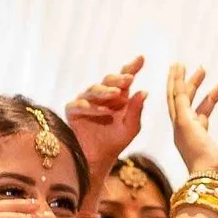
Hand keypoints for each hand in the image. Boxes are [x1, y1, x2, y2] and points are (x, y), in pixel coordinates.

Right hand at [65, 57, 147, 174]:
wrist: (99, 158)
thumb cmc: (116, 141)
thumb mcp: (131, 127)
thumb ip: (136, 110)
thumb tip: (144, 91)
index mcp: (118, 95)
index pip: (124, 77)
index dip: (131, 67)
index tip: (141, 59)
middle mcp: (101, 94)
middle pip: (108, 80)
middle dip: (118, 79)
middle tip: (128, 79)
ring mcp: (85, 100)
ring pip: (93, 90)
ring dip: (105, 92)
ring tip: (115, 94)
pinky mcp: (73, 110)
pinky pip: (80, 105)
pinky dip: (91, 107)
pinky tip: (102, 110)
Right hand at [165, 63, 217, 185]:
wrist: (214, 183)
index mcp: (195, 141)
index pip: (202, 114)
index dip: (211, 98)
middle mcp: (184, 133)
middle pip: (186, 104)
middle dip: (192, 85)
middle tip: (201, 69)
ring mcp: (181, 127)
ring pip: (177, 97)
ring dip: (181, 79)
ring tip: (184, 64)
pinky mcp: (182, 121)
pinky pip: (178, 96)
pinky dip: (177, 80)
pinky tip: (178, 68)